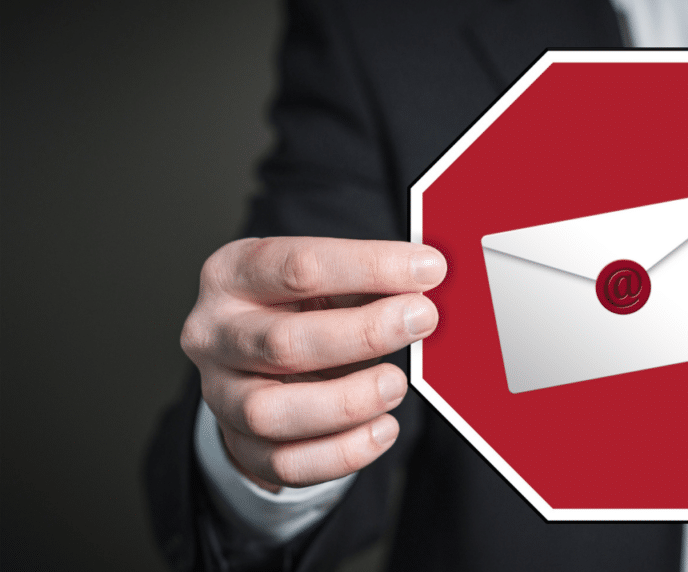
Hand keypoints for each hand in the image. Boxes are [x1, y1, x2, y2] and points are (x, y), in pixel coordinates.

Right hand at [180, 237, 445, 491]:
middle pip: (284, 343)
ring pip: (272, 413)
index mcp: (232, 274)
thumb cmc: (302, 308)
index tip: (429, 269)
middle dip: (364, 333)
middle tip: (422, 320)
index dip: (371, 266)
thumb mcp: (327, 280)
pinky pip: (287, 464)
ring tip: (396, 384)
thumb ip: (371, 280)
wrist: (258, 362)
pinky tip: (384, 428)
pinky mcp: (241, 446)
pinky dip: (343, 452)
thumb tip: (429, 281)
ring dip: (347, 402)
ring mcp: (221, 395)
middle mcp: (214, 334)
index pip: (299, 267)